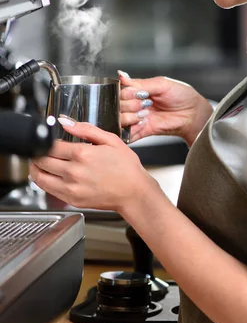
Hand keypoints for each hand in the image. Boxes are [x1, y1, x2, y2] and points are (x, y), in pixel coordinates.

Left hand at [29, 120, 155, 212]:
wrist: (134, 192)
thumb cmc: (126, 168)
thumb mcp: (110, 140)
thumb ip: (86, 129)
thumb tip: (66, 122)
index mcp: (82, 154)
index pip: (50, 145)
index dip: (45, 140)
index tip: (47, 138)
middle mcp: (74, 172)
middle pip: (41, 161)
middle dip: (37, 153)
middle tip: (39, 150)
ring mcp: (71, 188)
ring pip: (40, 178)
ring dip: (36, 168)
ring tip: (40, 162)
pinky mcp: (71, 200)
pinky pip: (48, 191)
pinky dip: (44, 182)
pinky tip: (50, 175)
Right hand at [118, 71, 212, 145]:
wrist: (193, 113)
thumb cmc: (181, 95)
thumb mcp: (161, 84)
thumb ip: (139, 83)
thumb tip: (121, 75)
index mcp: (137, 90)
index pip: (120, 91)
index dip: (126, 93)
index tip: (138, 93)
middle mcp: (134, 104)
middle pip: (117, 105)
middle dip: (129, 104)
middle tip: (144, 103)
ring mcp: (137, 118)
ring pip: (120, 119)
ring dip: (130, 116)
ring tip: (145, 114)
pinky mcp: (141, 132)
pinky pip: (127, 134)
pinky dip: (132, 129)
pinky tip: (143, 123)